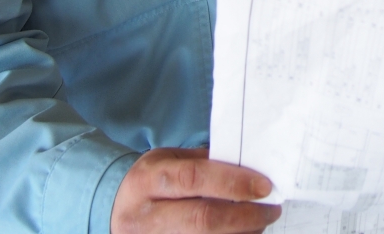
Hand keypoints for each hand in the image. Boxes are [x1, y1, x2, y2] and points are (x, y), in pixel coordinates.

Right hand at [111, 148, 280, 233]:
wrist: (113, 208)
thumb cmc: (150, 182)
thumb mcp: (169, 160)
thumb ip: (205, 163)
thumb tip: (250, 169)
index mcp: (150, 179)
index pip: (195, 179)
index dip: (233, 183)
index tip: (264, 186)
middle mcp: (147, 215)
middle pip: (202, 219)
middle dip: (245, 216)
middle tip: (270, 210)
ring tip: (260, 224)